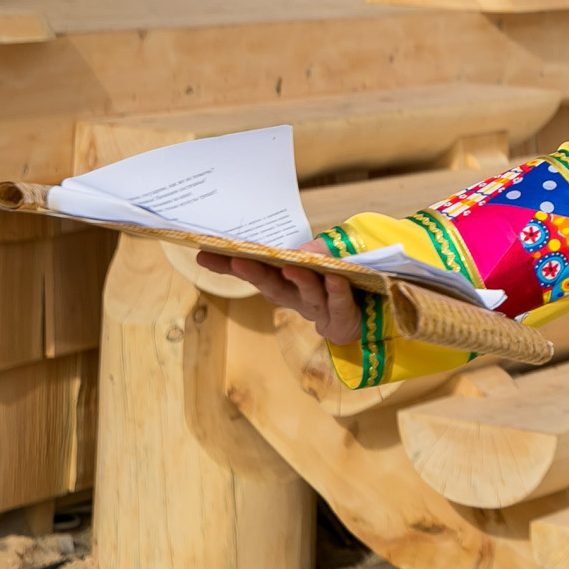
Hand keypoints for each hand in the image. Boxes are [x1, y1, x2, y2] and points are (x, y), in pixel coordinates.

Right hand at [197, 245, 362, 344]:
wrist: (365, 319)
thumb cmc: (338, 284)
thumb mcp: (325, 261)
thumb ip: (315, 251)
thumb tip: (300, 250)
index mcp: (286, 284)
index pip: (256, 272)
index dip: (230, 265)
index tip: (204, 253)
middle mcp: (297, 298)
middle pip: (274, 286)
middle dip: (255, 273)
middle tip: (236, 260)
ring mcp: (319, 309)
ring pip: (308, 294)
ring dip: (298, 280)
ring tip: (291, 266)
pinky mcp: (342, 317)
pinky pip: (340, 301)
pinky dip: (336, 290)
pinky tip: (334, 278)